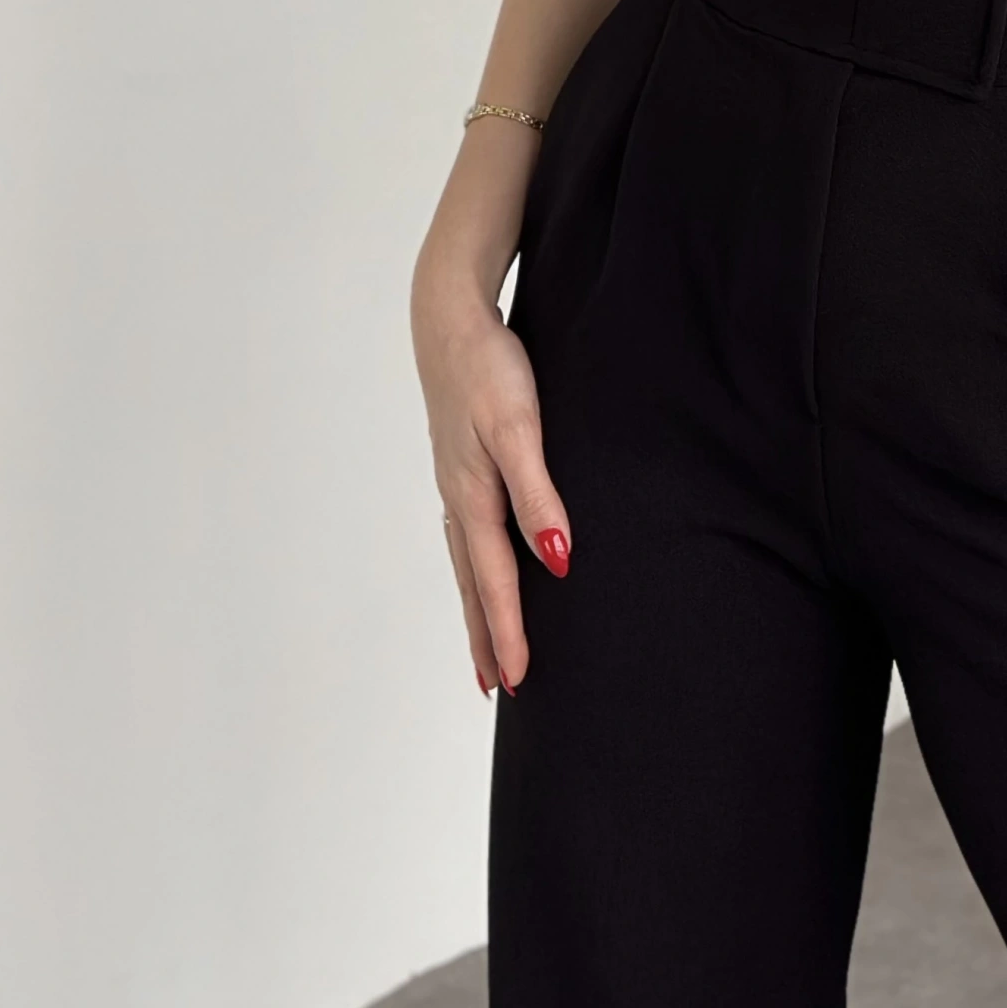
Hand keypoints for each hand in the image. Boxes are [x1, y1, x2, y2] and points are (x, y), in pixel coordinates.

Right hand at [411, 273, 574, 695]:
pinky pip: (466, 533)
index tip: (517, 682)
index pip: (495, 582)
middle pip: (473, 584)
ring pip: (466, 561)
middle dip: (485, 636)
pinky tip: (479, 566)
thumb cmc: (489, 368)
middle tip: (496, 689)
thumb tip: (556, 562)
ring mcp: (456, 482)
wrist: (449, 318)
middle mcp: (459, 498)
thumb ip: (538, 495)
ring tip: (485, 647)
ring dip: (477, 607)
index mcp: (474, 498)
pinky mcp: (461, 463)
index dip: (508, 633)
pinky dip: (473, 567)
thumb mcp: (520, 428)